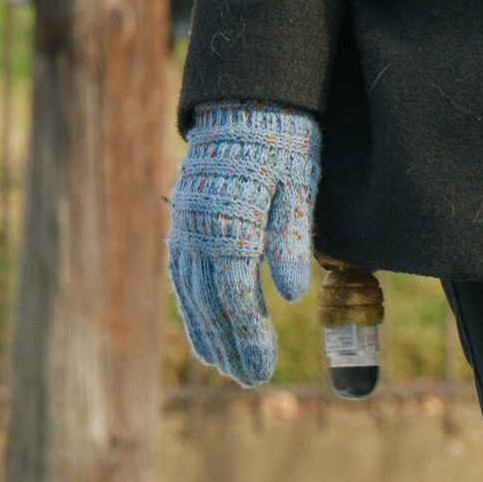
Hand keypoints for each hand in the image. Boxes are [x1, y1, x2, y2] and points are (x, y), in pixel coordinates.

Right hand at [168, 102, 319, 385]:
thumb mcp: (301, 188)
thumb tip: (290, 297)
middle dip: (229, 344)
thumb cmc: (284, 144)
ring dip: (205, 331)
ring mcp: (186, 223)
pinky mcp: (184, 218)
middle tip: (248, 380)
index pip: (236, 297)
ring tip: (223, 366)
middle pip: (210, 301)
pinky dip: (189, 304)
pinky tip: (201, 328)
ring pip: (189, 290)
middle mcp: (199, 227)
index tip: (263, 371)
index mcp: (231, 223)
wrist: (247, 101)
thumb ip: (293, 242)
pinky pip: (181, 270)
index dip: (248, 338)